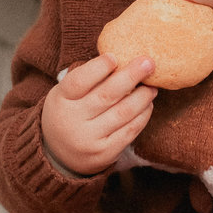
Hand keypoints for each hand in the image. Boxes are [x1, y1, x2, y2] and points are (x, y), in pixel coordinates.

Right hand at [41, 53, 156, 174]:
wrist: (60, 155)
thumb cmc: (69, 113)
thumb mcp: (66, 94)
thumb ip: (88, 78)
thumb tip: (123, 58)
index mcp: (60, 100)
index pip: (78, 81)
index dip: (97, 68)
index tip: (115, 57)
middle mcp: (72, 121)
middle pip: (106, 95)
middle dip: (131, 76)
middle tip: (148, 63)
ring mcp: (89, 139)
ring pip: (122, 113)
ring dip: (142, 97)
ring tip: (152, 86)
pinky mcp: (105, 153)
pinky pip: (130, 130)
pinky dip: (142, 115)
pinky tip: (148, 104)